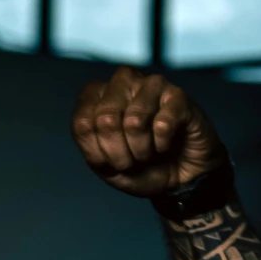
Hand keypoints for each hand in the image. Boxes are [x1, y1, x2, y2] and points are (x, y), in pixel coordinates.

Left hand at [71, 67, 224, 196]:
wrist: (178, 178)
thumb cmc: (139, 167)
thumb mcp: (105, 167)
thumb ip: (92, 147)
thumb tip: (105, 121)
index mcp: (96, 95)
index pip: (82, 124)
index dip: (97, 153)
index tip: (111, 161)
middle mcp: (122, 82)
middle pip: (106, 120)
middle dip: (119, 154)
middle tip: (132, 160)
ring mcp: (151, 85)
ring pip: (134, 121)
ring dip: (142, 151)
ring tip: (150, 152)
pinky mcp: (177, 95)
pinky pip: (162, 125)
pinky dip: (163, 145)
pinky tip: (167, 144)